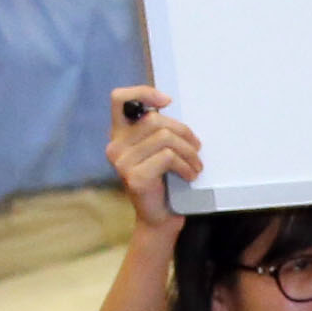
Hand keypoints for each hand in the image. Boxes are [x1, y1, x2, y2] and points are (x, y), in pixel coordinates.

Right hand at [106, 84, 200, 224]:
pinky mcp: (134, 177)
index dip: (144, 92)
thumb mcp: (158, 149)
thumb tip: (173, 106)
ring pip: (165, 138)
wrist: (159, 218)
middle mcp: (115, 146)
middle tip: (196, 148)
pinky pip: (168, 158)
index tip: (167, 102)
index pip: (120, 98)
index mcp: (119, 134)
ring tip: (196, 165)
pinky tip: (190, 175)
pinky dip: (186, 165)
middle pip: (155, 120)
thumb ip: (158, 129)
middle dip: (183, 132)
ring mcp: (122, 162)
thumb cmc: (163, 181)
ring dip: (189, 152)